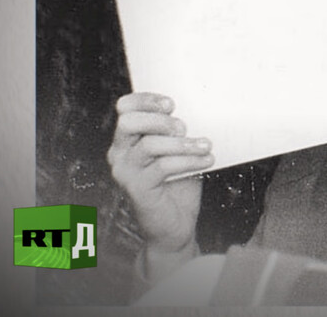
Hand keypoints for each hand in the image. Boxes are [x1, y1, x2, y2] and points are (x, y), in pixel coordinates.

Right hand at [107, 92, 214, 261]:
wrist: (175, 226)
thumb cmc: (177, 186)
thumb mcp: (177, 151)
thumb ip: (176, 132)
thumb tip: (193, 111)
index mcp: (127, 139)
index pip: (126, 108)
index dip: (146, 100)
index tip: (171, 104)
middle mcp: (120, 153)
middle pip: (129, 122)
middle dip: (159, 120)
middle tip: (184, 127)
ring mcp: (125, 172)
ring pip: (150, 145)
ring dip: (183, 143)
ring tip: (205, 146)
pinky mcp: (136, 189)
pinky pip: (163, 167)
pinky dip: (189, 161)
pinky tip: (206, 161)